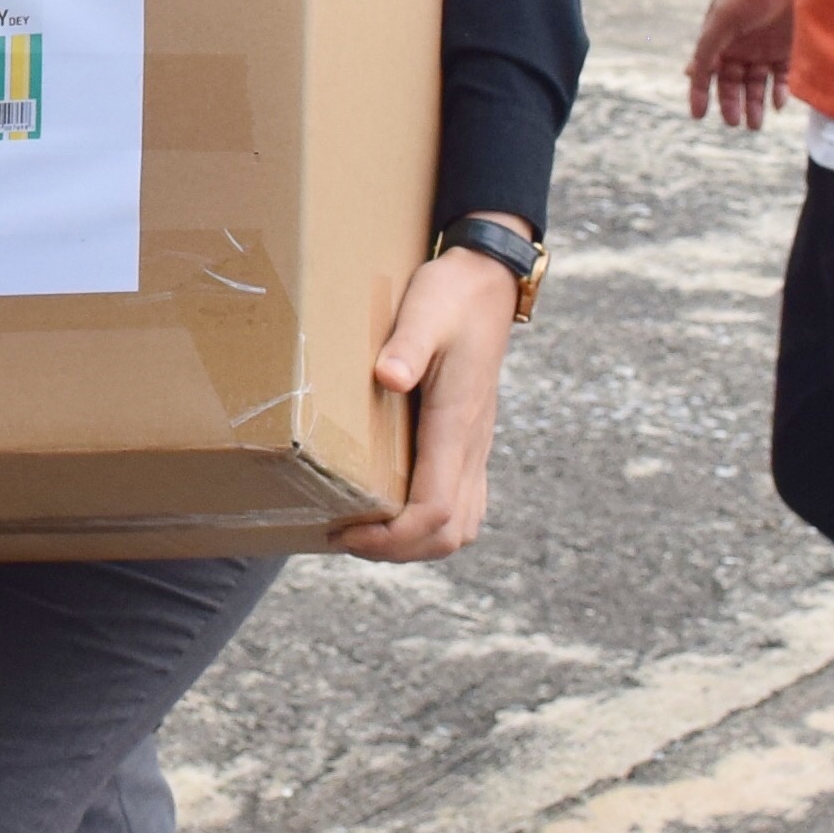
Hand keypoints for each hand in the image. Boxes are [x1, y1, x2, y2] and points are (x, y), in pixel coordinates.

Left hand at [333, 244, 521, 562]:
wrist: (488, 282)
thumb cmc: (452, 295)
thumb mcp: (426, 310)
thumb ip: (408, 345)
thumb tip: (389, 378)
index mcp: (457, 423)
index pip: (435, 510)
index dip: (391, 536)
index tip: (345, 529)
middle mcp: (473, 445)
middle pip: (450, 533)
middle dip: (398, 550)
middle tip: (344, 536)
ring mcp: (477, 447)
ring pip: (462, 526)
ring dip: (415, 543)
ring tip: (365, 531)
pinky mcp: (472, 442)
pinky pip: (463, 505)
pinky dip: (429, 524)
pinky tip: (392, 509)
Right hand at [685, 0, 801, 130]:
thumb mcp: (724, 16)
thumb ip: (708, 45)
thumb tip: (689, 74)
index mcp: (719, 37)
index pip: (706, 71)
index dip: (700, 92)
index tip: (698, 115)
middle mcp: (740, 46)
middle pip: (731, 83)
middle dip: (731, 103)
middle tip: (735, 122)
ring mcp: (764, 49)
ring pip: (755, 85)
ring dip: (754, 104)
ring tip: (755, 124)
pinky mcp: (787, 51)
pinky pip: (780, 79)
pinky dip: (778, 93)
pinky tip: (778, 103)